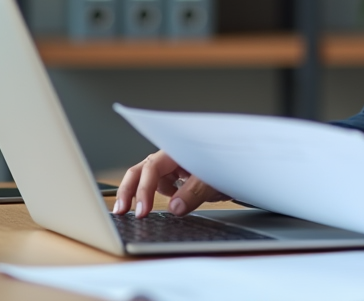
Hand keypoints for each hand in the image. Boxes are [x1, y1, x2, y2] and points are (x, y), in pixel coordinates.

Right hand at [113, 150, 227, 217]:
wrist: (242, 165)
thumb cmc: (228, 163)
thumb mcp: (214, 179)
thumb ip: (194, 192)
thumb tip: (174, 208)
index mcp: (177, 151)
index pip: (152, 168)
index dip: (144, 190)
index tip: (142, 210)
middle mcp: (171, 156)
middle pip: (141, 170)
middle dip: (129, 189)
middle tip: (121, 211)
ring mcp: (172, 166)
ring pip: (146, 178)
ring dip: (137, 193)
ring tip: (131, 212)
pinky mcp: (175, 176)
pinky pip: (158, 185)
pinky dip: (151, 195)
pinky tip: (152, 206)